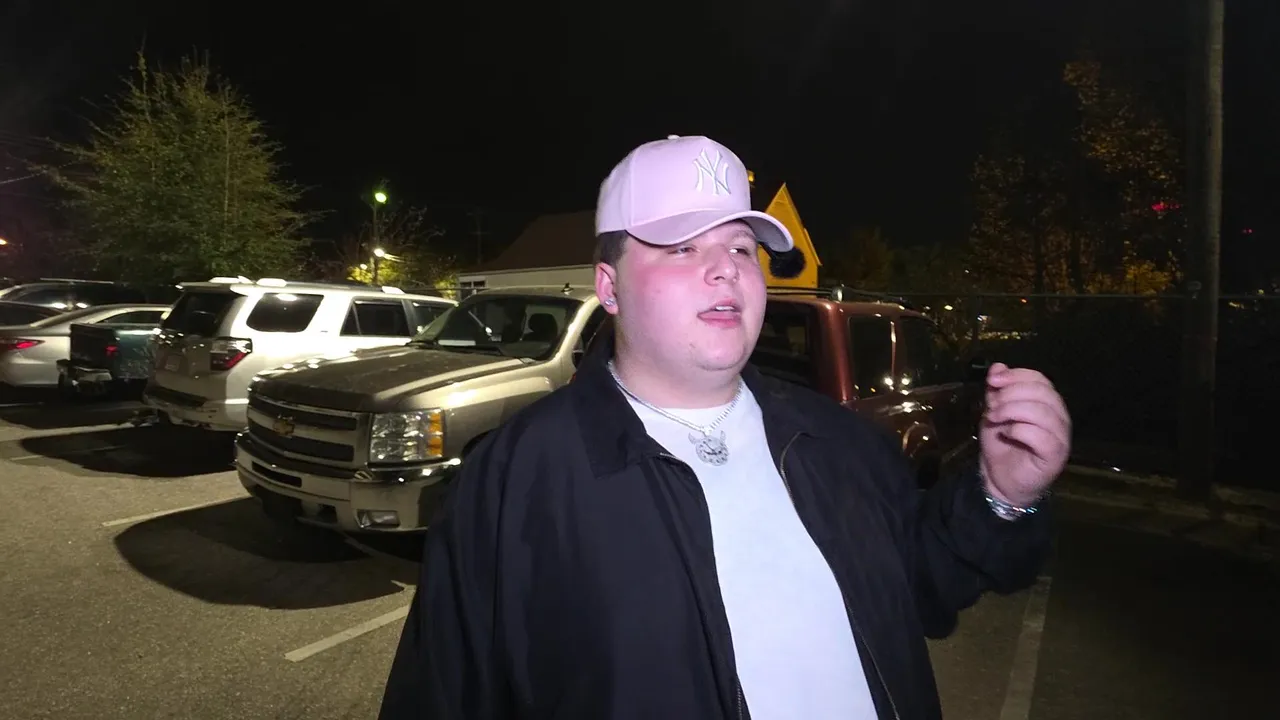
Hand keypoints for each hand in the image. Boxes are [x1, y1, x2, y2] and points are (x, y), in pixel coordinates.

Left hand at [979, 363, 1070, 506]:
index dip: (1016, 375)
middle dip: (1011, 394)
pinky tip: (1006, 433)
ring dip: (1012, 410)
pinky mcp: (1056, 455)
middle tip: (992, 405)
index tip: (992, 381)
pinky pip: (1042, 436)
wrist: (999, 479)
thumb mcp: (993, 411)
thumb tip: (998, 367)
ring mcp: (1061, 437)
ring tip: (994, 418)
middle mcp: (1059, 417)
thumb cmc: (1002, 444)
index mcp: (1047, 403)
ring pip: (1043, 412)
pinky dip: (1020, 430)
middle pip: (1042, 392)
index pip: (1039, 379)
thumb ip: (997, 390)